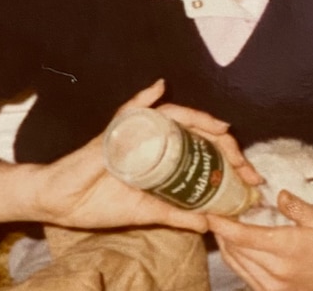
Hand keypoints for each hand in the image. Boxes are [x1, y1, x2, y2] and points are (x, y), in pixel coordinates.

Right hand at [30, 79, 260, 231]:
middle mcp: (154, 140)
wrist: (61, 203)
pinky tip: (158, 88)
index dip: (229, 161)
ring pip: (172, 117)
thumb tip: (210, 225)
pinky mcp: (114, 133)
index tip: (251, 178)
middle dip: (224, 144)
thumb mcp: (147, 212)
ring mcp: (135, 134)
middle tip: (245, 163)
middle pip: (195, 132)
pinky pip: (129, 110)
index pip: (202, 151)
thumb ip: (177, 214)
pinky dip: (144, 97)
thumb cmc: (97, 202)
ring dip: (198, 119)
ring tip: (221, 127)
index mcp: (163, 158)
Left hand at [207, 190, 312, 290]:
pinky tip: (236, 246)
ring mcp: (275, 287)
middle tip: (214, 212)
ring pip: (237, 264)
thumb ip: (296, 207)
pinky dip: (236, 260)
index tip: (208, 212)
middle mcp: (276, 271)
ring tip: (221, 226)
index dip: (221, 224)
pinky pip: (246, 277)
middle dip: (220, 231)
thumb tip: (277, 195)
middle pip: (235, 250)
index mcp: (286, 248)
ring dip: (226, 246)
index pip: (242, 236)